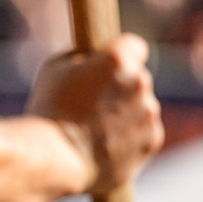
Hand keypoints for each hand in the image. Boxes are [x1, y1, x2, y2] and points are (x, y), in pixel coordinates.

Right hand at [26, 34, 164, 194]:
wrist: (53, 156)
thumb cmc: (49, 108)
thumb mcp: (56, 67)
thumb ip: (84, 59)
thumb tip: (95, 61)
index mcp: (118, 60)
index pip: (133, 45)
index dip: (119, 53)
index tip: (108, 65)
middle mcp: (140, 83)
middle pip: (136, 78)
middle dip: (119, 86)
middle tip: (91, 102)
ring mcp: (150, 113)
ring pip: (141, 106)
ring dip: (125, 112)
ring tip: (94, 128)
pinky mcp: (152, 141)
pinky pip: (144, 132)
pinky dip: (129, 136)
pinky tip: (104, 143)